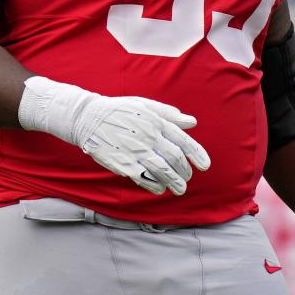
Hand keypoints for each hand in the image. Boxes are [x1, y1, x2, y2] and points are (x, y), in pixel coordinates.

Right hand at [18, 76, 208, 195]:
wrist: (89, 118)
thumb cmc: (119, 110)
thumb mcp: (145, 105)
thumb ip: (169, 114)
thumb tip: (192, 122)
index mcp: (156, 122)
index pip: (183, 141)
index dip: (197, 155)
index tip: (205, 166)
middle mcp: (148, 136)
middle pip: (175, 159)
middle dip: (185, 172)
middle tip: (187, 179)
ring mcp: (136, 151)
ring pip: (163, 171)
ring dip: (174, 183)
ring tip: (179, 189)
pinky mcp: (123, 163)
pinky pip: (145, 179)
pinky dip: (155, 186)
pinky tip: (159, 188)